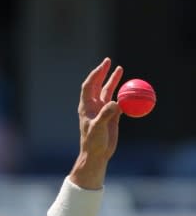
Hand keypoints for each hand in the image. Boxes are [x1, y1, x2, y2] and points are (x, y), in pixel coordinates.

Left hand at [70, 57, 123, 189]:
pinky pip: (119, 102)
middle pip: (98, 85)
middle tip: (109, 61)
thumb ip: (106, 114)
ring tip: (119, 69)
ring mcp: (103, 110)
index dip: (95, 75)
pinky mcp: (112, 116)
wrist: (97, 154)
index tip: (103, 66)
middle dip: (103, 73)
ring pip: (108, 92)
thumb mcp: (98, 128)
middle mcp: (94, 106)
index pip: (89, 86)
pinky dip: (123, 96)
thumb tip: (114, 103)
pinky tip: (129, 90)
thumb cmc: (93, 142)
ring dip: (113, 81)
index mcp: (87, 107)